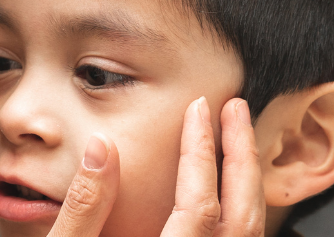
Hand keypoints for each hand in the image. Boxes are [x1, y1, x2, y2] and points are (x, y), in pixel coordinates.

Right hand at [47, 97, 264, 236]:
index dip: (201, 151)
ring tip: (239, 141)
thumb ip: (84, 207)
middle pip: (242, 216)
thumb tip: (100, 148)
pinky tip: (229, 191)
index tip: (198, 109)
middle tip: (236, 110)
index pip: (200, 203)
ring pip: (249, 233)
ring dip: (247, 183)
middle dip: (241, 156)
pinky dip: (240, 210)